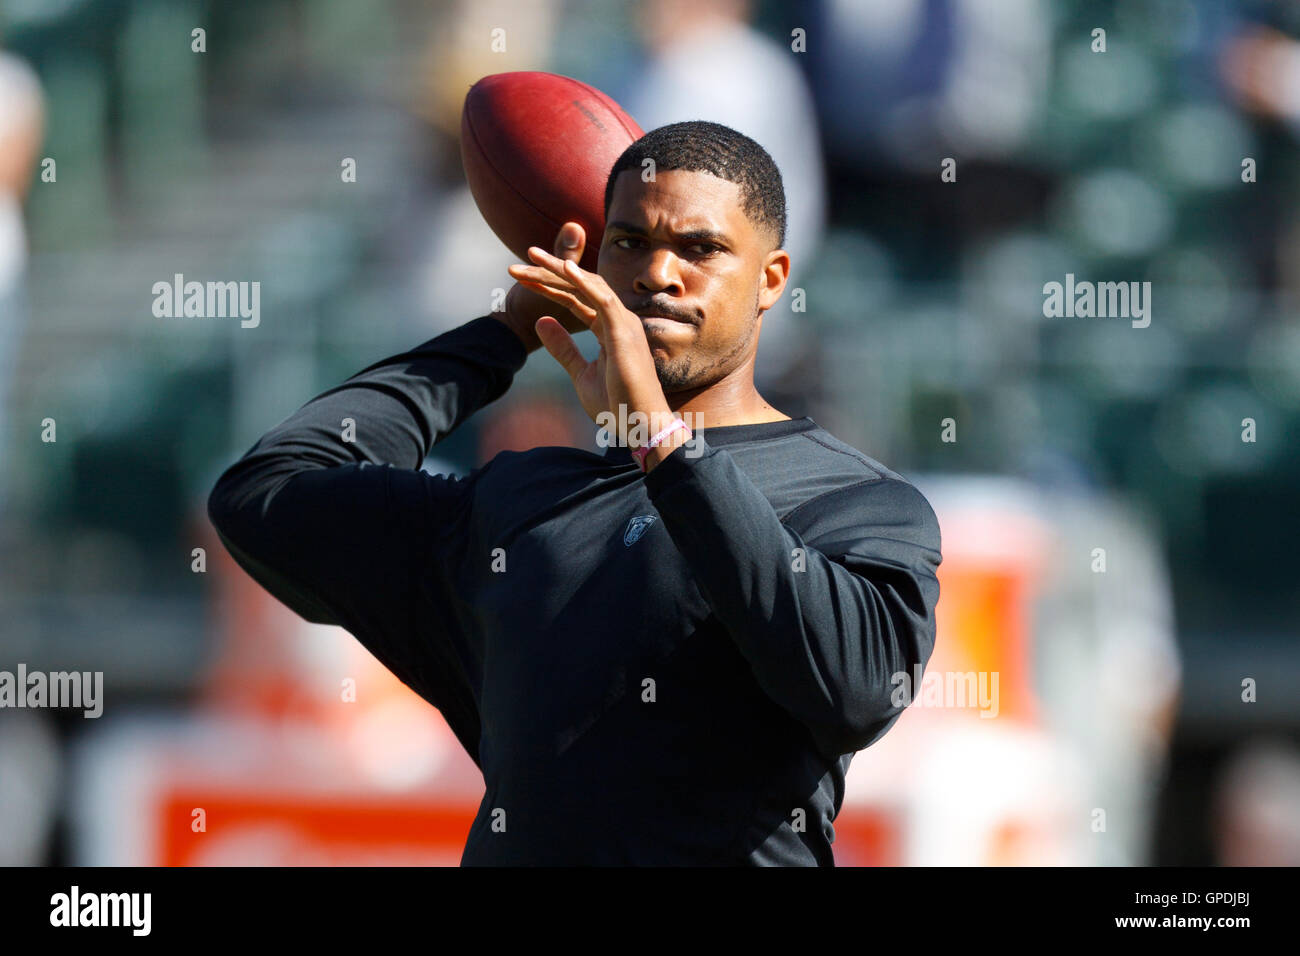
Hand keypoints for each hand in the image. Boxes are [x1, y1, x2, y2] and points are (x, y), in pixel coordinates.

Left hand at [507, 234, 674, 447]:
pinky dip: (584, 283)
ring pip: (588, 285)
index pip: (575, 299)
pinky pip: (603, 300)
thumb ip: (563, 347)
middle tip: (518, 263)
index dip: (549, 286)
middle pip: (580, 286)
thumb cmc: (617, 404)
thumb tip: (541, 321)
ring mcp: (623, 323)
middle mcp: (618, 319)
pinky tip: (564, 268)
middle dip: (549, 271)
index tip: (521, 279)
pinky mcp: (624, 332)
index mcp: (609, 328)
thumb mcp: (581, 373)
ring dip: (559, 269)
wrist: (640, 426)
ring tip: (532, 257)